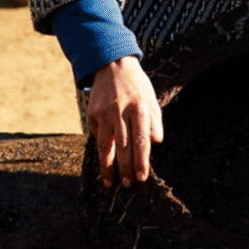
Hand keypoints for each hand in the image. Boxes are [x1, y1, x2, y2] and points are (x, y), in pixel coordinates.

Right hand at [87, 56, 163, 186]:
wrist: (112, 64)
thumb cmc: (136, 85)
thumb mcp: (152, 99)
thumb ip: (155, 122)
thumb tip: (155, 144)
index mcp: (140, 108)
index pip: (141, 141)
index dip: (141, 161)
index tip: (142, 178)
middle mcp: (121, 111)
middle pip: (123, 147)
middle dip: (126, 169)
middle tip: (129, 184)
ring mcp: (104, 113)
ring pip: (105, 146)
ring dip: (108, 167)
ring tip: (110, 183)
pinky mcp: (92, 113)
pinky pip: (97, 136)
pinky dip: (101, 151)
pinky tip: (104, 163)